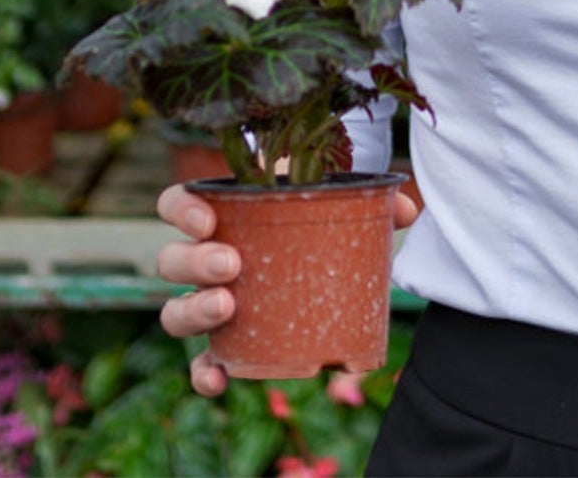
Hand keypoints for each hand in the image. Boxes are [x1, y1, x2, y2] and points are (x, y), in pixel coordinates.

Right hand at [156, 182, 423, 396]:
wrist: (321, 249)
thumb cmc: (314, 217)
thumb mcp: (335, 201)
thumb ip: (369, 201)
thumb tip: (404, 208)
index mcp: (223, 213)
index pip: (176, 204)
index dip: (181, 210)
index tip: (208, 218)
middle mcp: (204, 257)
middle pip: (173, 260)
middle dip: (195, 262)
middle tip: (233, 263)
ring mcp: (210, 301)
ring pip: (175, 310)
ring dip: (194, 310)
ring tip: (228, 305)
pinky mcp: (225, 341)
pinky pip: (200, 361)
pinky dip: (203, 372)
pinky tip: (218, 377)